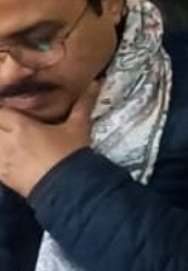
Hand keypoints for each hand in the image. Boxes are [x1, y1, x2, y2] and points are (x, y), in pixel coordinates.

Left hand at [0, 80, 98, 196]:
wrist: (69, 188)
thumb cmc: (71, 154)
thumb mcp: (78, 127)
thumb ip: (82, 104)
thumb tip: (95, 82)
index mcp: (21, 127)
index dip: (2, 110)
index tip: (9, 110)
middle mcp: (5, 142)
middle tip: (8, 123)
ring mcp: (1, 160)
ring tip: (7, 140)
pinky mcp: (2, 175)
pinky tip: (6, 155)